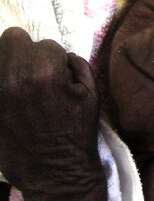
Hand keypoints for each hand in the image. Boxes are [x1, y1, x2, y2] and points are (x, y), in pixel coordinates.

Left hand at [0, 27, 106, 199]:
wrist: (55, 169)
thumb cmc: (77, 130)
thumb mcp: (91, 94)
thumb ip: (79, 64)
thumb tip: (63, 55)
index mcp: (46, 72)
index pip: (47, 43)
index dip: (56, 58)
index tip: (59, 74)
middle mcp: (14, 76)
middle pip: (13, 38)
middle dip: (29, 50)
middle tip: (38, 70)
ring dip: (12, 62)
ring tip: (24, 81)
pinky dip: (4, 79)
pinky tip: (15, 93)